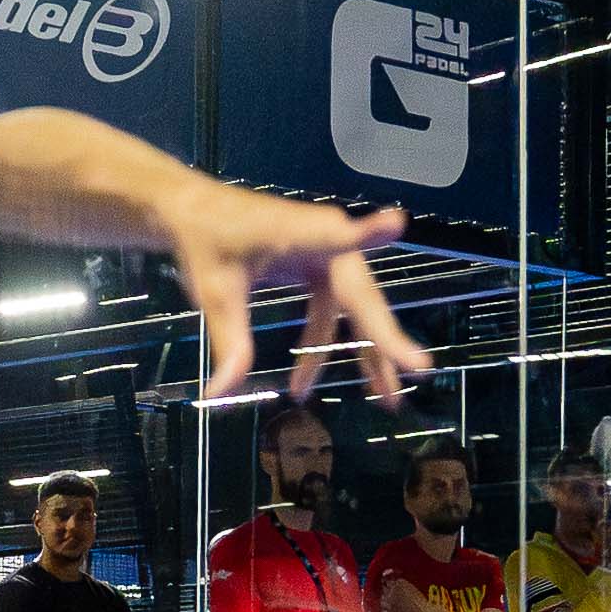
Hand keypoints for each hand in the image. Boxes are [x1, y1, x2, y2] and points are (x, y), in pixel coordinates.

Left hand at [165, 183, 428, 406]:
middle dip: (386, 340)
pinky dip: (323, 345)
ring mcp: (326, 256)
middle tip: (416, 370)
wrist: (194, 213)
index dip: (369, 232)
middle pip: (363, 297)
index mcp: (303, 235)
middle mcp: (326, 242)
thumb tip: (223, 393)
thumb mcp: (216, 293)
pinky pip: (330, 312)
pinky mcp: (317, 267)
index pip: (341, 236)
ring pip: (354, 310)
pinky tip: (305, 381)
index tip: (395, 221)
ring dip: (365, 353)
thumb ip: (230, 342)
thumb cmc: (207, 241)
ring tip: (384, 398)